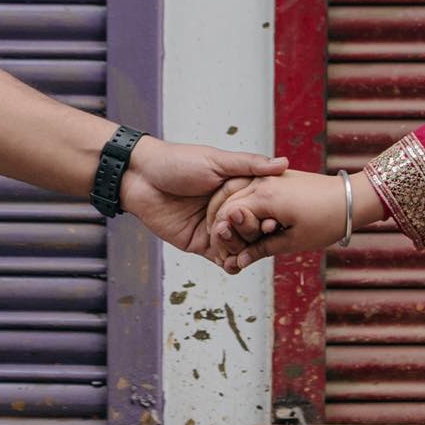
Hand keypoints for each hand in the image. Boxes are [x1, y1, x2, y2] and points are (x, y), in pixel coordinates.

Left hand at [121, 136, 287, 263]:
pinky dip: (230, 264)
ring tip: (239, 247)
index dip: (270, 214)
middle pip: (254, 229)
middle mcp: (230, 210)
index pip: (263, 205)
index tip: (275, 220)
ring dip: (243, 249)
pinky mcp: (200, 244)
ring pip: (240, 246)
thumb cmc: (177, 162)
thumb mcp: (216, 160)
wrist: (140, 179)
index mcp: (237, 189)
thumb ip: (249, 165)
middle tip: (256, 233)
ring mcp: (216, 228)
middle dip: (256, 233)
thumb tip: (283, 163)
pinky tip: (234, 263)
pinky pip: (221, 258)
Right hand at [195, 167, 350, 266]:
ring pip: (236, 194)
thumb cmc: (327, 220)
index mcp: (264, 197)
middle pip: (226, 203)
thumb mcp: (293, 241)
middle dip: (222, 225)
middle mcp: (262, 181)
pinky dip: (245, 205)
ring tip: (238, 237)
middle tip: (228, 249)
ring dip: (232, 214)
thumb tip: (239, 261)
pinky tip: (250, 221)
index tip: (226, 255)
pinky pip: (250, 188)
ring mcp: (269, 176)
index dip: (222, 237)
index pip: (226, 215)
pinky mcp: (276, 176)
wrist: (352, 199)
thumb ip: (262, 249)